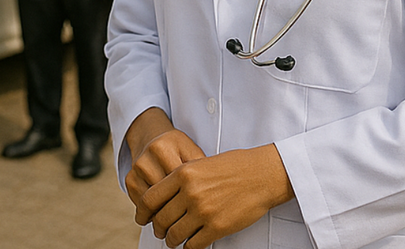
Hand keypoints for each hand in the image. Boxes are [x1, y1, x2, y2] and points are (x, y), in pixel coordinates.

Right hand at [127, 127, 206, 223]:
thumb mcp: (191, 151)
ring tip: (180, 219)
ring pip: (152, 203)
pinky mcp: (129, 180)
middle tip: (192, 220)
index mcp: (162, 149)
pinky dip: (154, 212)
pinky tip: (165, 213)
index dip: (192, 197)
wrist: (150, 137)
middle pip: (164, 195)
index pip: (178, 181)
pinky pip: (143, 204)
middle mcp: (145, 159)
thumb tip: (209, 195)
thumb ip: (200, 169)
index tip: (202, 208)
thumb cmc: (176, 148)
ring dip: (165, 214)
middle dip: (179, 209)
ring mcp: (135, 171)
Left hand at [145, 145, 293, 248]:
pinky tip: (190, 244)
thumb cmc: (233, 167)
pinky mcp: (217, 227)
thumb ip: (179, 179)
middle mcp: (189, 193)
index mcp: (182, 174)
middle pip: (160, 219)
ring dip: (171, 240)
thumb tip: (162, 196)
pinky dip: (188, 247)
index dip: (142, 212)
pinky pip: (194, 245)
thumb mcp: (199, 164)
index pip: (150, 198)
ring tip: (173, 240)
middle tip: (160, 232)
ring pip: (175, 235)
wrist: (261, 175)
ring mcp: (203, 211)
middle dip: (158, 229)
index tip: (143, 218)